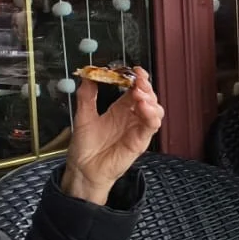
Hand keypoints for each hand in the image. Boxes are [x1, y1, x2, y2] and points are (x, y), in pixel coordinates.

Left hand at [63, 68, 163, 204]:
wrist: (83, 169)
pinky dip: (151, 115)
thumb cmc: (85, 148)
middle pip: (148, 97)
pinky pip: (151, 126)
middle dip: (145, 86)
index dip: (136, 78)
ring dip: (151, 99)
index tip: (133, 69)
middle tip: (138, 79)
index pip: (134, 89)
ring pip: (155, 110)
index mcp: (120, 109)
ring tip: (140, 93)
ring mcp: (137, 129)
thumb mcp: (83, 116)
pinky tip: (144, 107)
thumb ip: (86, 96)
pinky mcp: (140, 141)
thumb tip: (87, 76)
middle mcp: (131, 117)